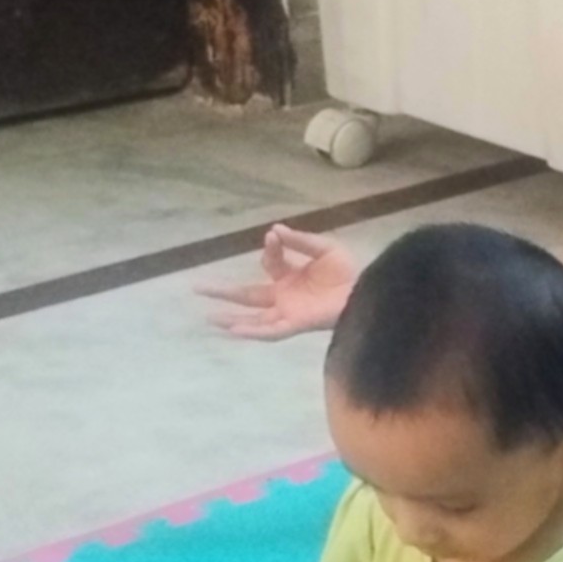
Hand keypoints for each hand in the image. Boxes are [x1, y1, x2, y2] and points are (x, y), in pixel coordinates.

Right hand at [198, 223, 355, 338]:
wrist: (367, 290)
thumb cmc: (349, 271)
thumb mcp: (324, 249)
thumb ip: (299, 241)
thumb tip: (274, 230)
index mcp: (291, 276)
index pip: (269, 263)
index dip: (270, 250)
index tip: (273, 237)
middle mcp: (285, 296)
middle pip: (247, 295)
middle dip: (222, 292)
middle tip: (196, 286)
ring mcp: (289, 311)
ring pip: (254, 318)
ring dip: (231, 319)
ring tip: (208, 318)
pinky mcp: (296, 324)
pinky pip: (271, 331)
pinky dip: (253, 331)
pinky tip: (235, 330)